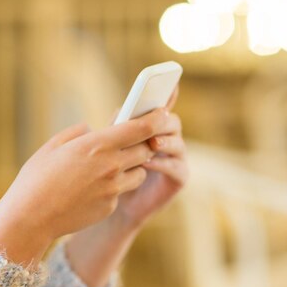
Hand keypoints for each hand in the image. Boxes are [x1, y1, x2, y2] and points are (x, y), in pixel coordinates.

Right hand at [0, 107, 173, 265]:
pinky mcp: (112, 206)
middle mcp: (111, 165)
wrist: (29, 219)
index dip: (156, 119)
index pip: (141, 128)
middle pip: (146, 150)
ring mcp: (114, 188)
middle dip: (144, 145)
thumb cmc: (37, 179)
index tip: (163, 113)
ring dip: (133, 167)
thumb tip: (93, 129)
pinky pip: (123, 192)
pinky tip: (94, 190)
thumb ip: (79, 133)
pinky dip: (116, 188)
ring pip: (140, 172)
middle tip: (135, 142)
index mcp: (97, 145)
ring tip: (112, 167)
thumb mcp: (54, 146)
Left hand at [112, 90, 187, 230]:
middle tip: (153, 120)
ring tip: (151, 144)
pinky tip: (148, 164)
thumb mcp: (109, 146)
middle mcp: (168, 140)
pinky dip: (163, 164)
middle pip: (173, 122)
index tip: (171, 81)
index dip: (169, 93)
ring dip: (164, 141)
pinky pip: (177, 168)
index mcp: (153, 128)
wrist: (109, 205)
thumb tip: (121, 110)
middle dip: (163, 121)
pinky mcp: (179, 179)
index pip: (162, 106)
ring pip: (178, 143)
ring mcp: (176, 159)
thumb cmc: (107, 172)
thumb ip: (117, 128)